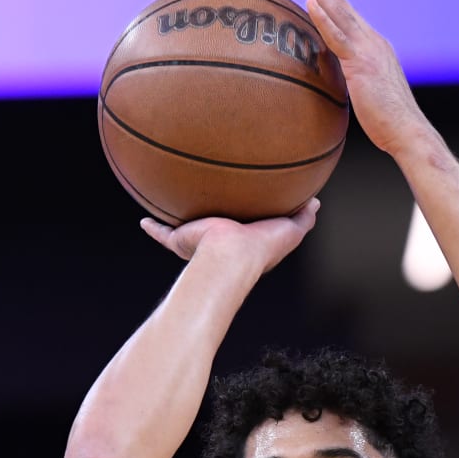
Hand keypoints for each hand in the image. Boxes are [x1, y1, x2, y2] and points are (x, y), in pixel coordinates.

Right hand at [139, 198, 320, 272]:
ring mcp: (197, 241)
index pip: (242, 227)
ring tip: (174, 204)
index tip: (244, 206)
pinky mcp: (180, 240)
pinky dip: (152, 228)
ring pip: (185, 229)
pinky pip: (161, 233)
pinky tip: (143, 220)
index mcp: (242, 239)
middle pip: (212, 227)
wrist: (230, 256)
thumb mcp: (290, 230)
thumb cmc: (260, 248)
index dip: (244, 218)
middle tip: (208, 202)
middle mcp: (218, 242)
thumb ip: (302, 217)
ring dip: (180, 221)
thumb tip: (315, 201)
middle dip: (211, 217)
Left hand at [296, 0, 429, 156]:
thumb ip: (350, 78)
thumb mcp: (366, 94)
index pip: (345, 14)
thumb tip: (332, 80)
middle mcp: (371, 40)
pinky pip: (338, 37)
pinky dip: (323, 18)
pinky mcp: (361, 64)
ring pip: (338, 11)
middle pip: (340, 3)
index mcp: (372, 46)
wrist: (407, 132)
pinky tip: (310, 1)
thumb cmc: (387, 122)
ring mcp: (367, 50)